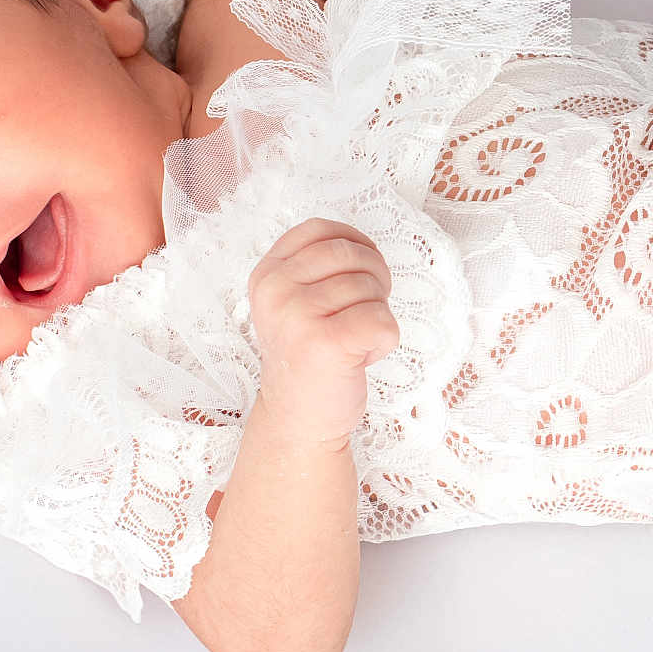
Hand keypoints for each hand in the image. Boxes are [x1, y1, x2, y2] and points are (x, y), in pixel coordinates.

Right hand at [247, 218, 400, 448]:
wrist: (299, 421)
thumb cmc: (307, 358)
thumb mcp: (292, 303)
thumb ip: (313, 268)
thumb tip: (360, 243)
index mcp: (267, 275)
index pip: (320, 230)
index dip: (354, 242)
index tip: (361, 268)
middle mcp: (276, 292)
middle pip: (351, 254)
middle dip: (374, 279)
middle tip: (365, 311)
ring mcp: (297, 317)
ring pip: (370, 288)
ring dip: (376, 316)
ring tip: (353, 341)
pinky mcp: (326, 344)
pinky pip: (383, 320)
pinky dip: (385, 341)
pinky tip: (362, 357)